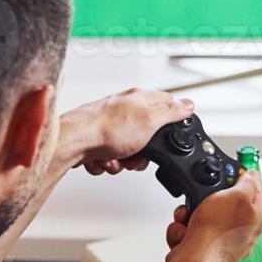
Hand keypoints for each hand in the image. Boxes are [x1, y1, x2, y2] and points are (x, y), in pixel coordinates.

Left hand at [59, 88, 195, 175]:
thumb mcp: (150, 120)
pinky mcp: (95, 140)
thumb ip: (172, 112)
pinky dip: (106, 163)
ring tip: (115, 158)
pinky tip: (102, 159)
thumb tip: (189, 104)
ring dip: (122, 161)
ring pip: (128, 150)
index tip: (166, 138)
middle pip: (147, 135)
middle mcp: (123, 109)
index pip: (167, 105)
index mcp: (139, 99)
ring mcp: (108, 125)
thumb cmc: (105, 128)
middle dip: (142, 152)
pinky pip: (109, 157)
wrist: (72, 142)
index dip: (171, 124)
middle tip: (135, 154)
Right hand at [163, 171, 261, 261]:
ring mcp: (220, 242)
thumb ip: (248, 183)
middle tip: (200, 201)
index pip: (257, 194)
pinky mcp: (202, 251)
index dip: (243, 182)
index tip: (231, 177)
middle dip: (204, 201)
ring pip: (200, 219)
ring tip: (187, 222)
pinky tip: (183, 237)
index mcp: (255, 219)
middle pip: (222, 205)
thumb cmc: (216, 235)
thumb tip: (254, 175)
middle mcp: (240, 232)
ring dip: (188, 217)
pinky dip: (181, 233)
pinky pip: (188, 234)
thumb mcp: (236, 196)